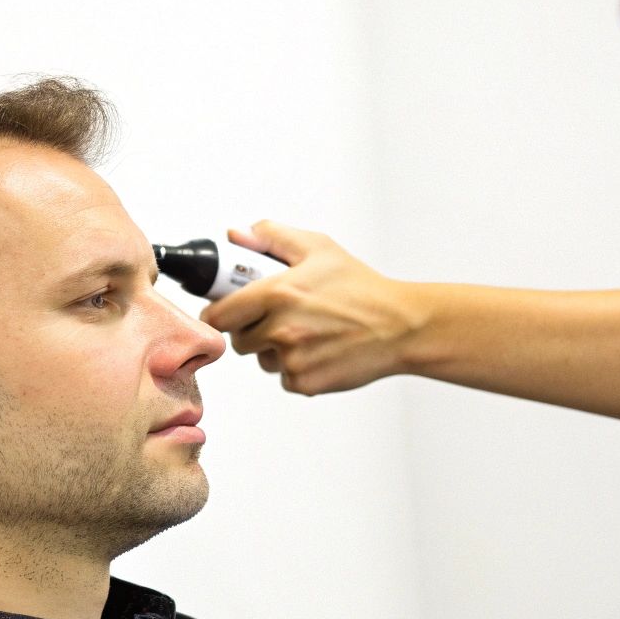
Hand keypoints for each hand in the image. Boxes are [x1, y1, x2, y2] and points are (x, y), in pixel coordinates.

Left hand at [199, 220, 421, 394]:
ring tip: (309, 331)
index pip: (219, 313)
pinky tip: (321, 350)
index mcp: (277, 293)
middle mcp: (280, 328)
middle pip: (238, 338)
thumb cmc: (361, 288)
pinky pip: (284, 377)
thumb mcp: (318, 249)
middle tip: (279, 316)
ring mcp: (291, 359)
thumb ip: (272, 238)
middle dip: (252, 328)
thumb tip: (236, 235)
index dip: (219, 311)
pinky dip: (296, 368)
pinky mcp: (304, 383)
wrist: (400, 327)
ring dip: (274, 349)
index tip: (225, 310)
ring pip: (261, 358)